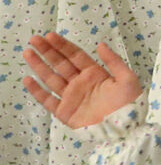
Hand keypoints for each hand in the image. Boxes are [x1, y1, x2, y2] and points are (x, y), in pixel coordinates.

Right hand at [22, 34, 141, 129]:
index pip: (75, 56)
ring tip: (28, 52)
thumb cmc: (128, 104)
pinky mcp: (64, 112)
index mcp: (95, 74)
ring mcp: (71, 97)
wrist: (124, 129)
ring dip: (39, 66)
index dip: (63, 45)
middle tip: (34, 39)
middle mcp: (80, 83)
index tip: (50, 35)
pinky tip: (28, 79)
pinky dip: (37, 91)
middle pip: (60, 64)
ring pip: (51, 78)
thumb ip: (114, 61)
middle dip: (47, 51)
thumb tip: (100, 44)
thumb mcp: (127, 79)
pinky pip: (48, 100)